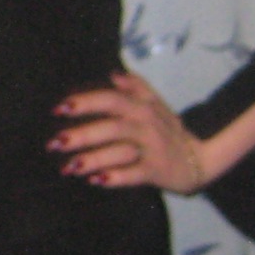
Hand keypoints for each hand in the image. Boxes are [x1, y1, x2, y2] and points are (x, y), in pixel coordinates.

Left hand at [51, 71, 212, 192]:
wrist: (200, 160)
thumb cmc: (169, 131)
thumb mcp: (157, 105)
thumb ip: (136, 87)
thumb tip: (114, 74)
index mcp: (142, 108)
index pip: (112, 100)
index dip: (87, 102)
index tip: (59, 108)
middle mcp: (147, 126)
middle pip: (112, 127)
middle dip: (82, 134)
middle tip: (55, 142)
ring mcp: (153, 149)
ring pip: (121, 152)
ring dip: (94, 159)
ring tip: (69, 166)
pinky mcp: (157, 172)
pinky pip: (135, 174)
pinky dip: (116, 177)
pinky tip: (96, 180)